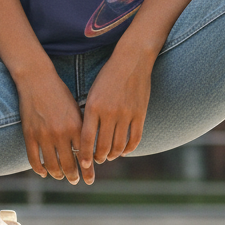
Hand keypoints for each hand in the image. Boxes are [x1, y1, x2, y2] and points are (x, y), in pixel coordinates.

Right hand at [17, 71, 84, 184]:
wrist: (37, 80)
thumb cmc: (60, 93)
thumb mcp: (76, 109)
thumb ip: (81, 129)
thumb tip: (88, 150)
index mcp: (76, 126)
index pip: (84, 156)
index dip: (87, 170)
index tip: (89, 179)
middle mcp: (61, 133)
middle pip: (69, 165)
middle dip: (74, 176)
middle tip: (76, 181)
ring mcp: (44, 136)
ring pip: (52, 165)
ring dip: (58, 174)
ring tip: (61, 176)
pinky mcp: (29, 135)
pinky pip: (34, 160)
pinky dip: (40, 169)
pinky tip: (44, 172)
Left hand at [78, 49, 152, 182]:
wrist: (131, 60)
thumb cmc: (108, 76)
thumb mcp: (93, 93)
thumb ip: (89, 114)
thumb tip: (85, 137)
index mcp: (93, 107)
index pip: (86, 139)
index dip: (84, 155)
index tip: (84, 164)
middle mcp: (109, 112)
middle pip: (103, 146)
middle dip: (99, 158)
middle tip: (98, 160)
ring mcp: (126, 114)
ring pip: (119, 146)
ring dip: (113, 155)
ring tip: (110, 156)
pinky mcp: (140, 114)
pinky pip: (135, 139)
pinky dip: (129, 149)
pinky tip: (124, 151)